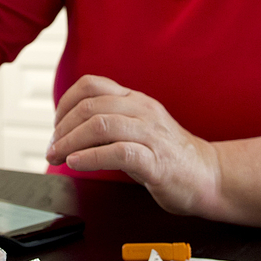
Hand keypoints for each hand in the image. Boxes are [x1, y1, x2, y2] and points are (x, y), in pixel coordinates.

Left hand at [47, 75, 220, 216]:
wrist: (209, 176)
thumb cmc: (167, 156)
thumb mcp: (137, 128)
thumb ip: (109, 122)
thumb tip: (67, 130)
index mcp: (135, 100)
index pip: (91, 84)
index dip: (65, 102)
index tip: (56, 126)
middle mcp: (142, 111)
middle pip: (90, 106)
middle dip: (62, 127)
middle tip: (51, 148)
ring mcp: (151, 134)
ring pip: (101, 125)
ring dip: (71, 141)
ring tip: (58, 156)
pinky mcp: (157, 161)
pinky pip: (119, 152)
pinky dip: (91, 157)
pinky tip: (77, 163)